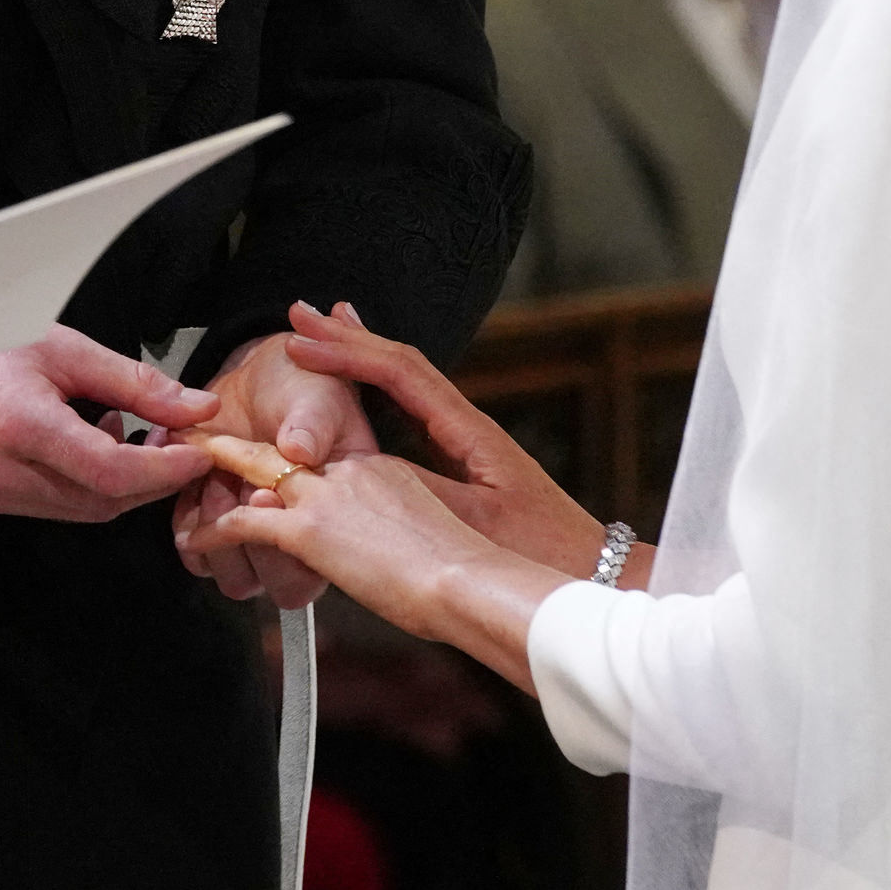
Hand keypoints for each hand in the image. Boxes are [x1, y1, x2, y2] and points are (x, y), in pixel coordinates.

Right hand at [0, 328, 221, 519]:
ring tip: (136, 434)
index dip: (165, 469)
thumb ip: (134, 383)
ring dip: (122, 484)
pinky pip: (54, 504)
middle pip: (104, 501)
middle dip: (152, 479)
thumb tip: (197, 409)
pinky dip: (88, 483)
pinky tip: (94, 442)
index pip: (113, 473)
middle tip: (179, 441)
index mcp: (23, 428)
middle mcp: (4, 474)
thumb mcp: (62, 347)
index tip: (200, 450)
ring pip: (82, 509)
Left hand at [170, 325, 383, 607]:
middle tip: (234, 482)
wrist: (268, 374)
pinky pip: (199, 555)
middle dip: (252, 542)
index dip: (291, 549)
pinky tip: (196, 479)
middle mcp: (305, 539)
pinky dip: (191, 521)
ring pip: (238, 580)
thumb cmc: (306, 388)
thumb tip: (300, 449)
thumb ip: (313, 423)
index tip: (264, 494)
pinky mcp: (219, 525)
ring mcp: (260, 539)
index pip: (322, 567)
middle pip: (282, 587)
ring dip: (220, 535)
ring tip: (215, 478)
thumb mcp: (321, 397)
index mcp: (343, 518)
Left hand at [179, 451, 566, 691]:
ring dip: (222, 500)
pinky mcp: (305, 529)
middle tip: (202, 455)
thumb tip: (372, 539)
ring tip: (201, 510)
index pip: (316, 462)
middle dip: (235, 461)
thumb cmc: (464, 569)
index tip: (260, 479)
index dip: (281, 468)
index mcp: (376, 468)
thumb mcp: (423, 528)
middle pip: (276, 461)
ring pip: (254, 488)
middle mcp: (347, 473)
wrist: (467, 579)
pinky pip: (241, 523)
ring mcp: (324, 497)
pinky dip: (212, 531)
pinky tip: (193, 539)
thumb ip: (389, 520)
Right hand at [279, 301, 614, 581]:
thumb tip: (359, 466)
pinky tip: (360, 390)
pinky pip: (413, 408)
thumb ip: (417, 489)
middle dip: (348, 338)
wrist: (590, 573)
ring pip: (407, 381)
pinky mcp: (468, 462)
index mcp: (470, 430)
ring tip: (323, 334)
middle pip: (402, 363)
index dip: (348, 353)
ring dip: (362, 356)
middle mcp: (468, 424)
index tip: (303, 342)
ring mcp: (469, 440)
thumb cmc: (539, 552)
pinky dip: (378, 386)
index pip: (400, 371)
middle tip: (299, 316)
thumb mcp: (472, 524)